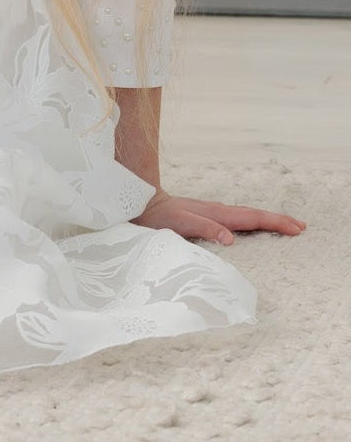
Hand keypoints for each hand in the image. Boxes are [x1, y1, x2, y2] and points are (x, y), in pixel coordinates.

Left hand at [134, 188, 305, 245]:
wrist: (139, 203)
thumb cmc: (157, 216)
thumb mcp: (179, 224)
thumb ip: (204, 228)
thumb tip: (231, 238)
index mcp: (216, 214)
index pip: (251, 218)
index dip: (275, 223)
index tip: (296, 229)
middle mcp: (216, 210)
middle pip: (253, 215)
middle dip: (278, 220)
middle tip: (301, 227)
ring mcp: (211, 211)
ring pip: (245, 215)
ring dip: (266, 220)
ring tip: (285, 225)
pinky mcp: (204, 215)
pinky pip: (234, 218)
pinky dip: (249, 222)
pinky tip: (251, 227)